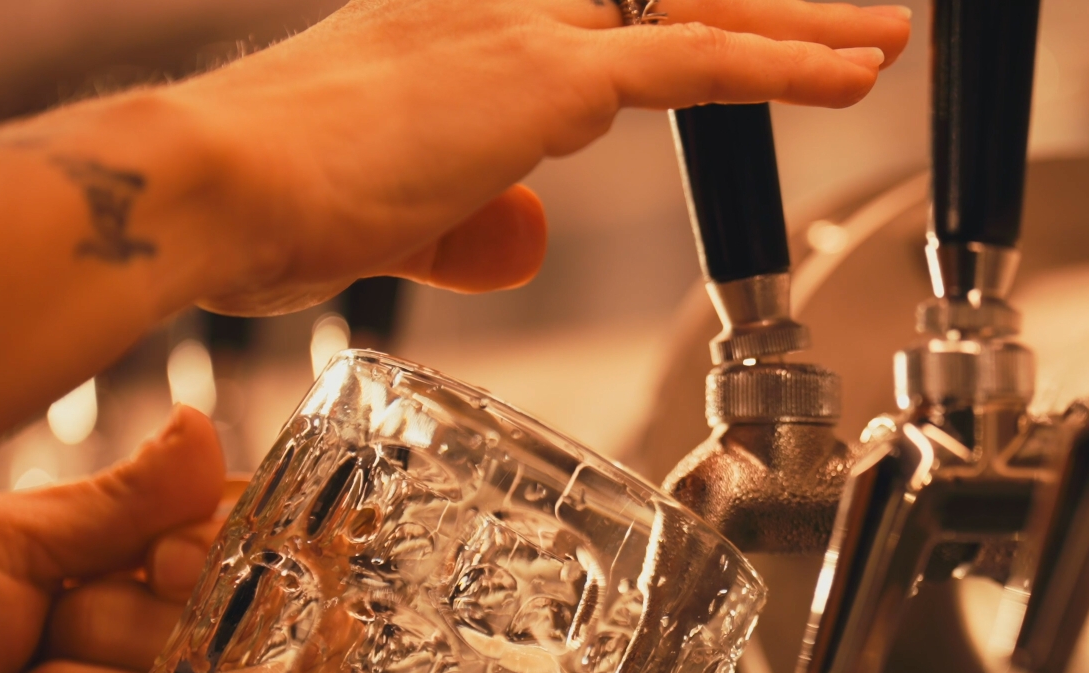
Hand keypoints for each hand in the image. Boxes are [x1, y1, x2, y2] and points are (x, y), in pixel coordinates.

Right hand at [161, 0, 911, 312]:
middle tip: (844, 15)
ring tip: (878, 39)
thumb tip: (524, 232)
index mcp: (453, 26)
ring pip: (696, 13)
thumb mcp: (388, 217)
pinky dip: (781, 67)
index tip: (725, 26)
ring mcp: (522, 31)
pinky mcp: (545, 79)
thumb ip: (466, 221)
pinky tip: (849, 74)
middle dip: (760, 7)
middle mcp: (494, 6)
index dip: (669, 17)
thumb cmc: (264, 202)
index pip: (592, 10)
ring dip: (799, 28)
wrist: (210, 186)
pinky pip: (693, 62)